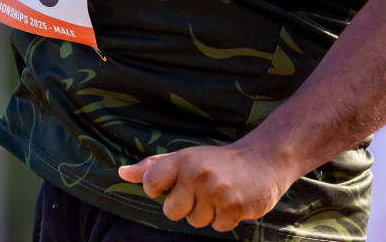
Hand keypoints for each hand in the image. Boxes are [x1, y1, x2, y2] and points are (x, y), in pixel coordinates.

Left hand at [118, 142, 293, 231]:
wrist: (264, 160)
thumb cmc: (216, 162)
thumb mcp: (185, 158)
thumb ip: (152, 167)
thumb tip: (121, 174)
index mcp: (183, 159)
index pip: (150, 183)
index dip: (159, 189)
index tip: (174, 182)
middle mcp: (198, 173)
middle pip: (171, 212)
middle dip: (186, 206)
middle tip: (202, 190)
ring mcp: (217, 191)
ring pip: (195, 221)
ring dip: (207, 212)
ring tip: (220, 194)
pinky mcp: (235, 206)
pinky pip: (217, 227)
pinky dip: (225, 219)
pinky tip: (233, 201)